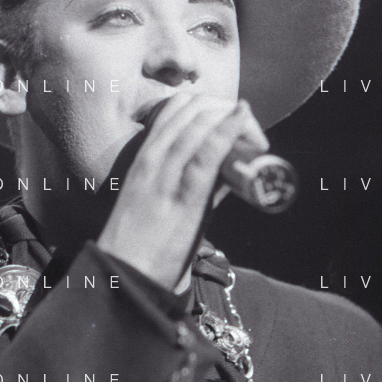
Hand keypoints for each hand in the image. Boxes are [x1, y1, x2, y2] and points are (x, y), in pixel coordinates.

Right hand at [96, 93, 267, 289]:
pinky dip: (228, 130)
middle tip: (251, 137)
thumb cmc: (146, 243)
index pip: (176, 108)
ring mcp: (165, 173)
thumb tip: (231, 170)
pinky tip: (242, 120)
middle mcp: (153, 157)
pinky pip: (207, 152)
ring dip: (235, 120)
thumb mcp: (164, 200)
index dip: (210, 106)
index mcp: (145, 156)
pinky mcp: (183, 194)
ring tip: (255, 139)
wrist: (126, 275)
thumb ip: (196, 182)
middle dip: (227, 110)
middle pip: (193, 108)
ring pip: (200, 123)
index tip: (234, 125)